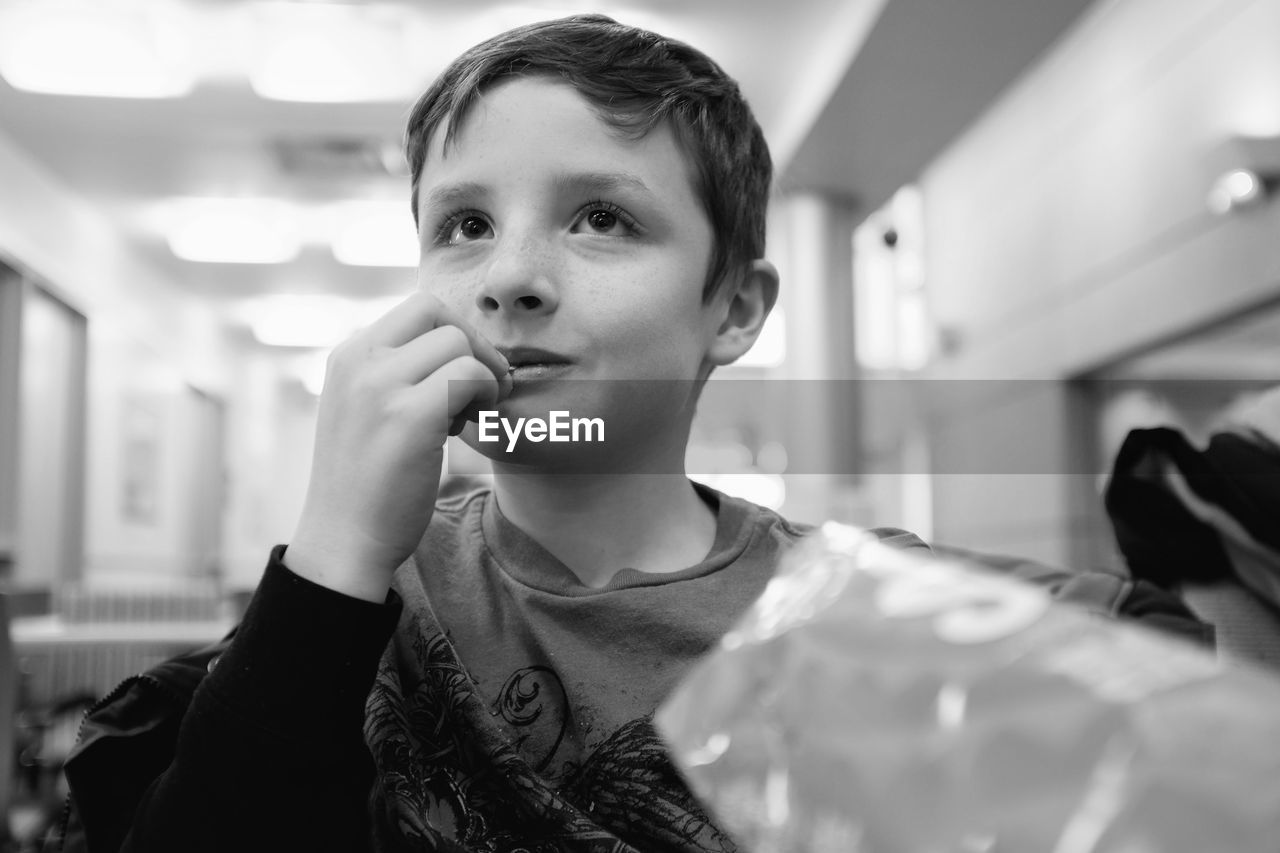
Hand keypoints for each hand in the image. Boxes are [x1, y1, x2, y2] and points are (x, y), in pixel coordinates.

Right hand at [285, 292, 510, 600]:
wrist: (342, 541)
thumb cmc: (365, 482)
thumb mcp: (366, 409)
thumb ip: (396, 373)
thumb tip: (458, 346)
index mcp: (348, 355)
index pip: (417, 307)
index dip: (453, 334)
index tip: (461, 375)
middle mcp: (358, 361)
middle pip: (438, 313)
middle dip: (474, 346)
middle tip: (481, 390)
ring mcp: (379, 386)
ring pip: (458, 343)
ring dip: (481, 376)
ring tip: (468, 416)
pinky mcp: (407, 416)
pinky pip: (469, 376)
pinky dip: (485, 396)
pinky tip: (470, 427)